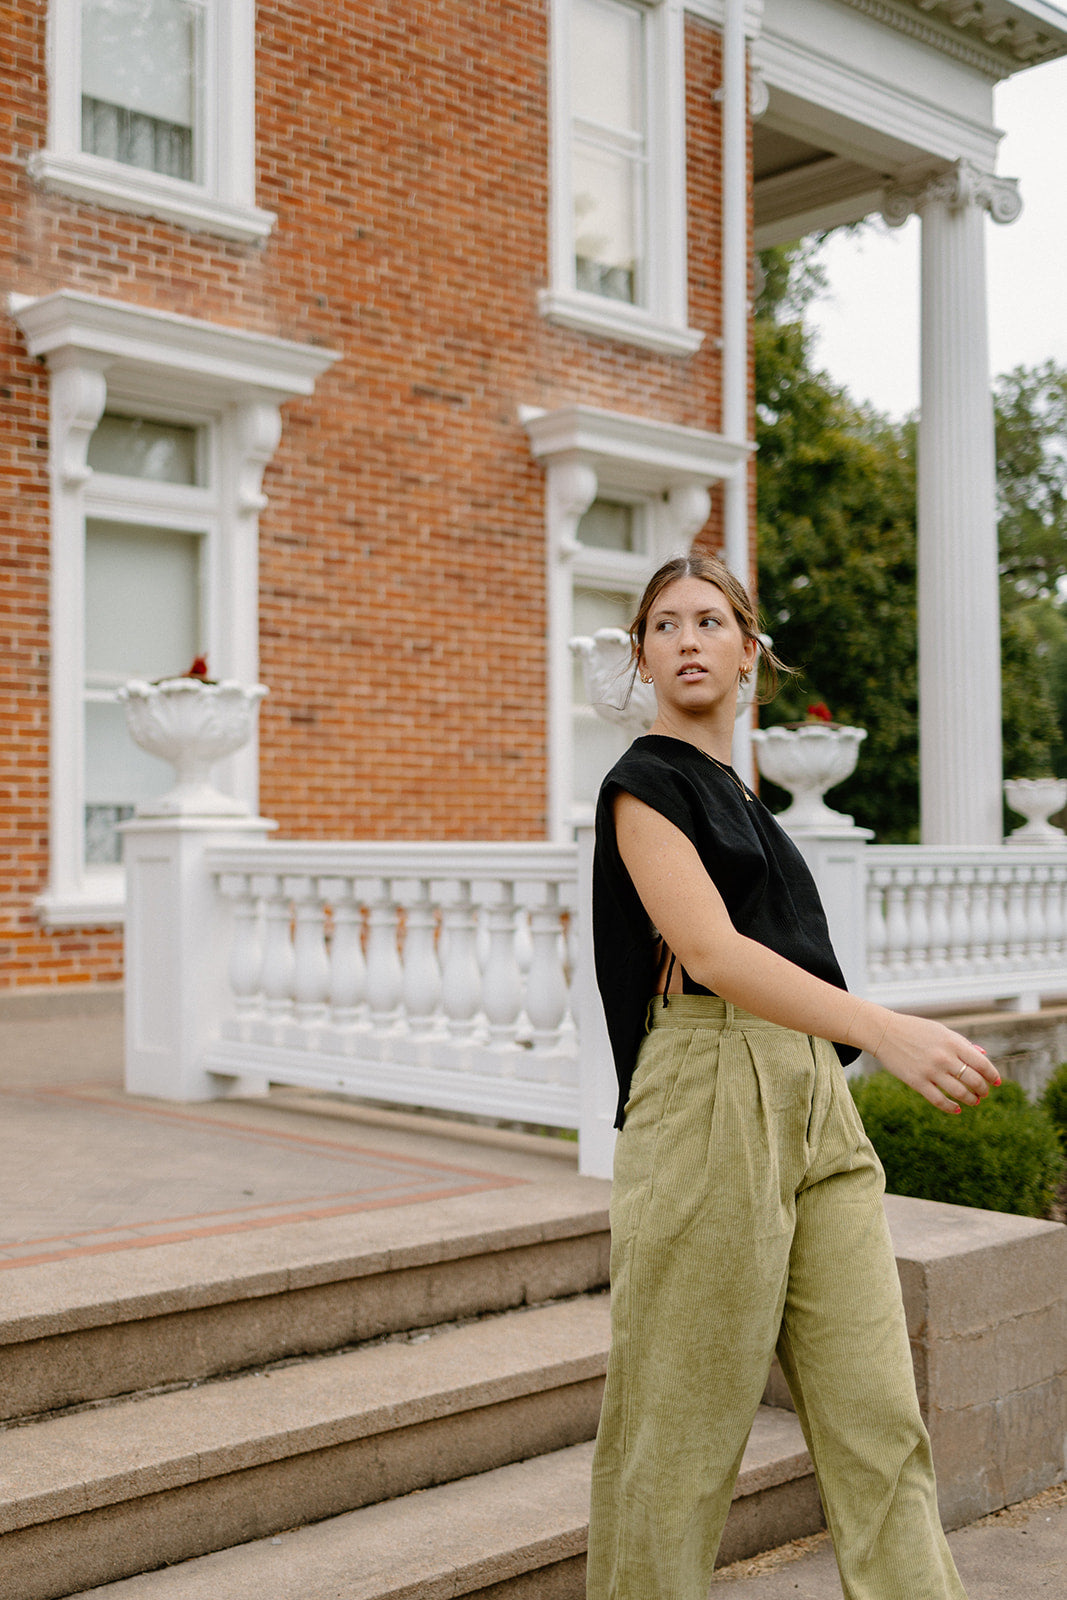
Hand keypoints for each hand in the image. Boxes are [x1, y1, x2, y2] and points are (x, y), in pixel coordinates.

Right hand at [872, 1010, 999, 1113]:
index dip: (993, 1075)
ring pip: (959, 1093)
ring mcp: (930, 1071)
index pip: (982, 1063)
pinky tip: (956, 1108)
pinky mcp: (917, 1082)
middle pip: (974, 1080)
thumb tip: (983, 1055)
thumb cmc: (915, 1030)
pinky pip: (939, 1100)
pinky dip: (951, 1107)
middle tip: (983, 1093)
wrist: (884, 1032)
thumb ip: (962, 1043)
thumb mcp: (941, 1031)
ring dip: (971, 1099)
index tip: (997, 1082)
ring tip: (974, 1101)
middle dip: (983, 1090)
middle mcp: (944, 1057)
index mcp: (952, 1042)